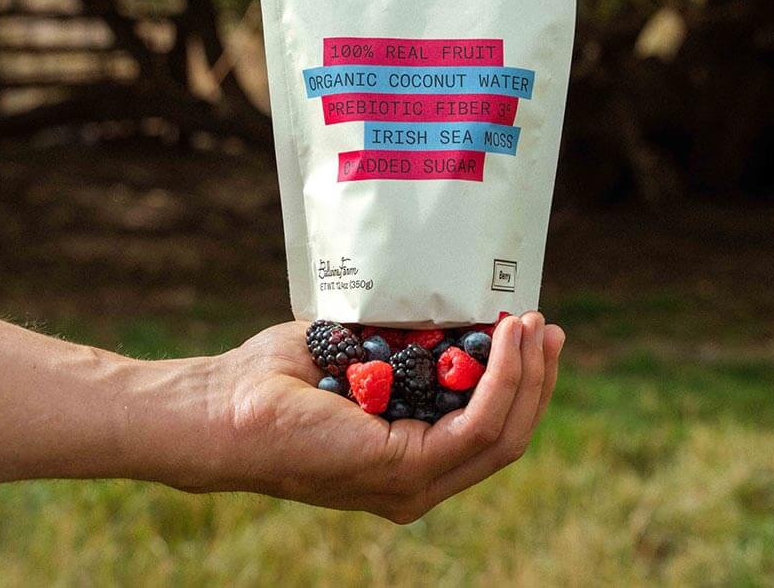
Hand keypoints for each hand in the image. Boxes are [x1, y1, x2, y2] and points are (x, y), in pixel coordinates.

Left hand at [200, 312, 563, 522]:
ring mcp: (414, 482)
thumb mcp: (363, 349)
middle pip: (508, 434)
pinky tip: (506, 338)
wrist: (227, 402)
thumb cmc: (282, 375)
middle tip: (546, 324)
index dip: (520, 381)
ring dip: (526, 374)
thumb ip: (407, 340)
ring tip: (531, 322)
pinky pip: (477, 425)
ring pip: (502, 433)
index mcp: (411, 456)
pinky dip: (501, 380)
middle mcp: (419, 480)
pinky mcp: (403, 469)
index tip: (532, 327)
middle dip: (536, 378)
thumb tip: (451, 292)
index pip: (489, 428)